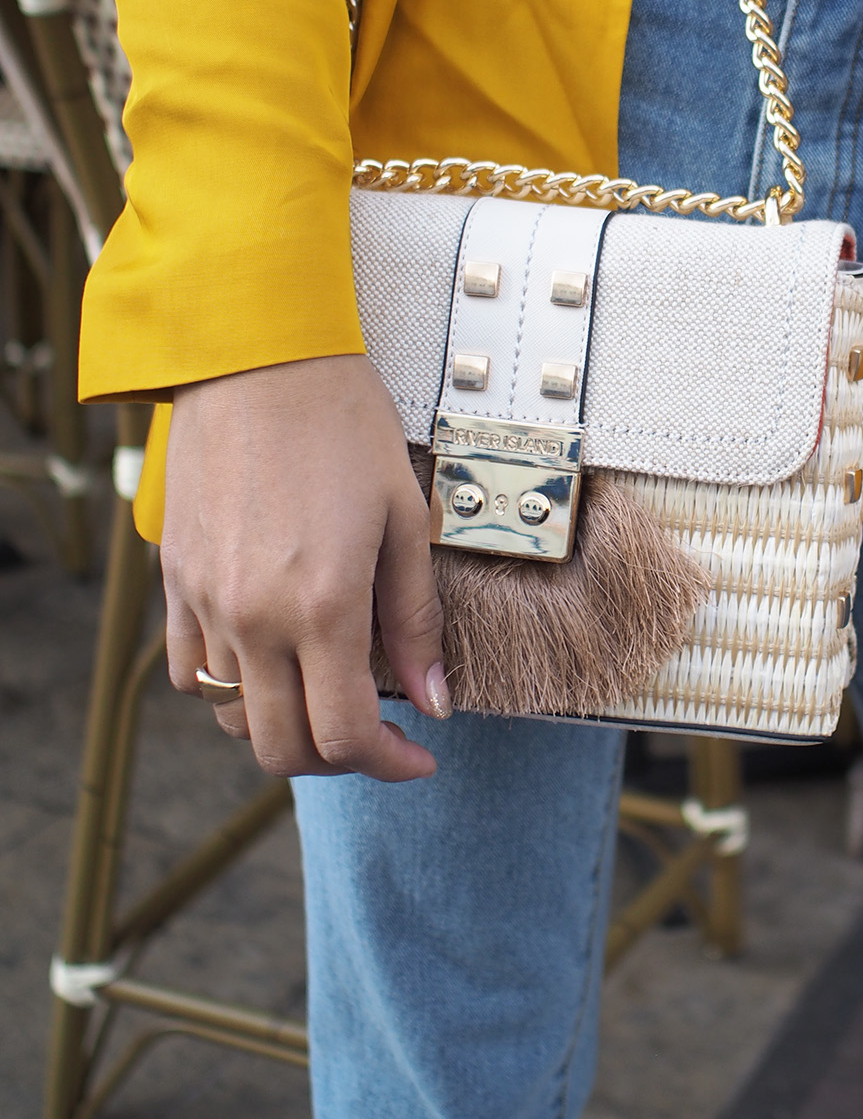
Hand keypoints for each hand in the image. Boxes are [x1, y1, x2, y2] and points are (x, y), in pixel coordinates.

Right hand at [163, 354, 447, 781]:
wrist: (255, 355)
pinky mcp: (175, 579)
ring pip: (232, 717)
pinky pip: (191, 670)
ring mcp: (205, 601)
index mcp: (322, 605)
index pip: (344, 735)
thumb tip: (433, 699)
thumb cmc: (341, 420)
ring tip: (326, 693)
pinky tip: (272, 660)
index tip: (418, 754)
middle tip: (376, 734)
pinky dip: (231, 688)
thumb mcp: (404, 517)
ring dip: (282, 726)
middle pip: (281, 748)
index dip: (387, 763)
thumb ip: (415, 619)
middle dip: (337, 760)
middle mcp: (253, 617)